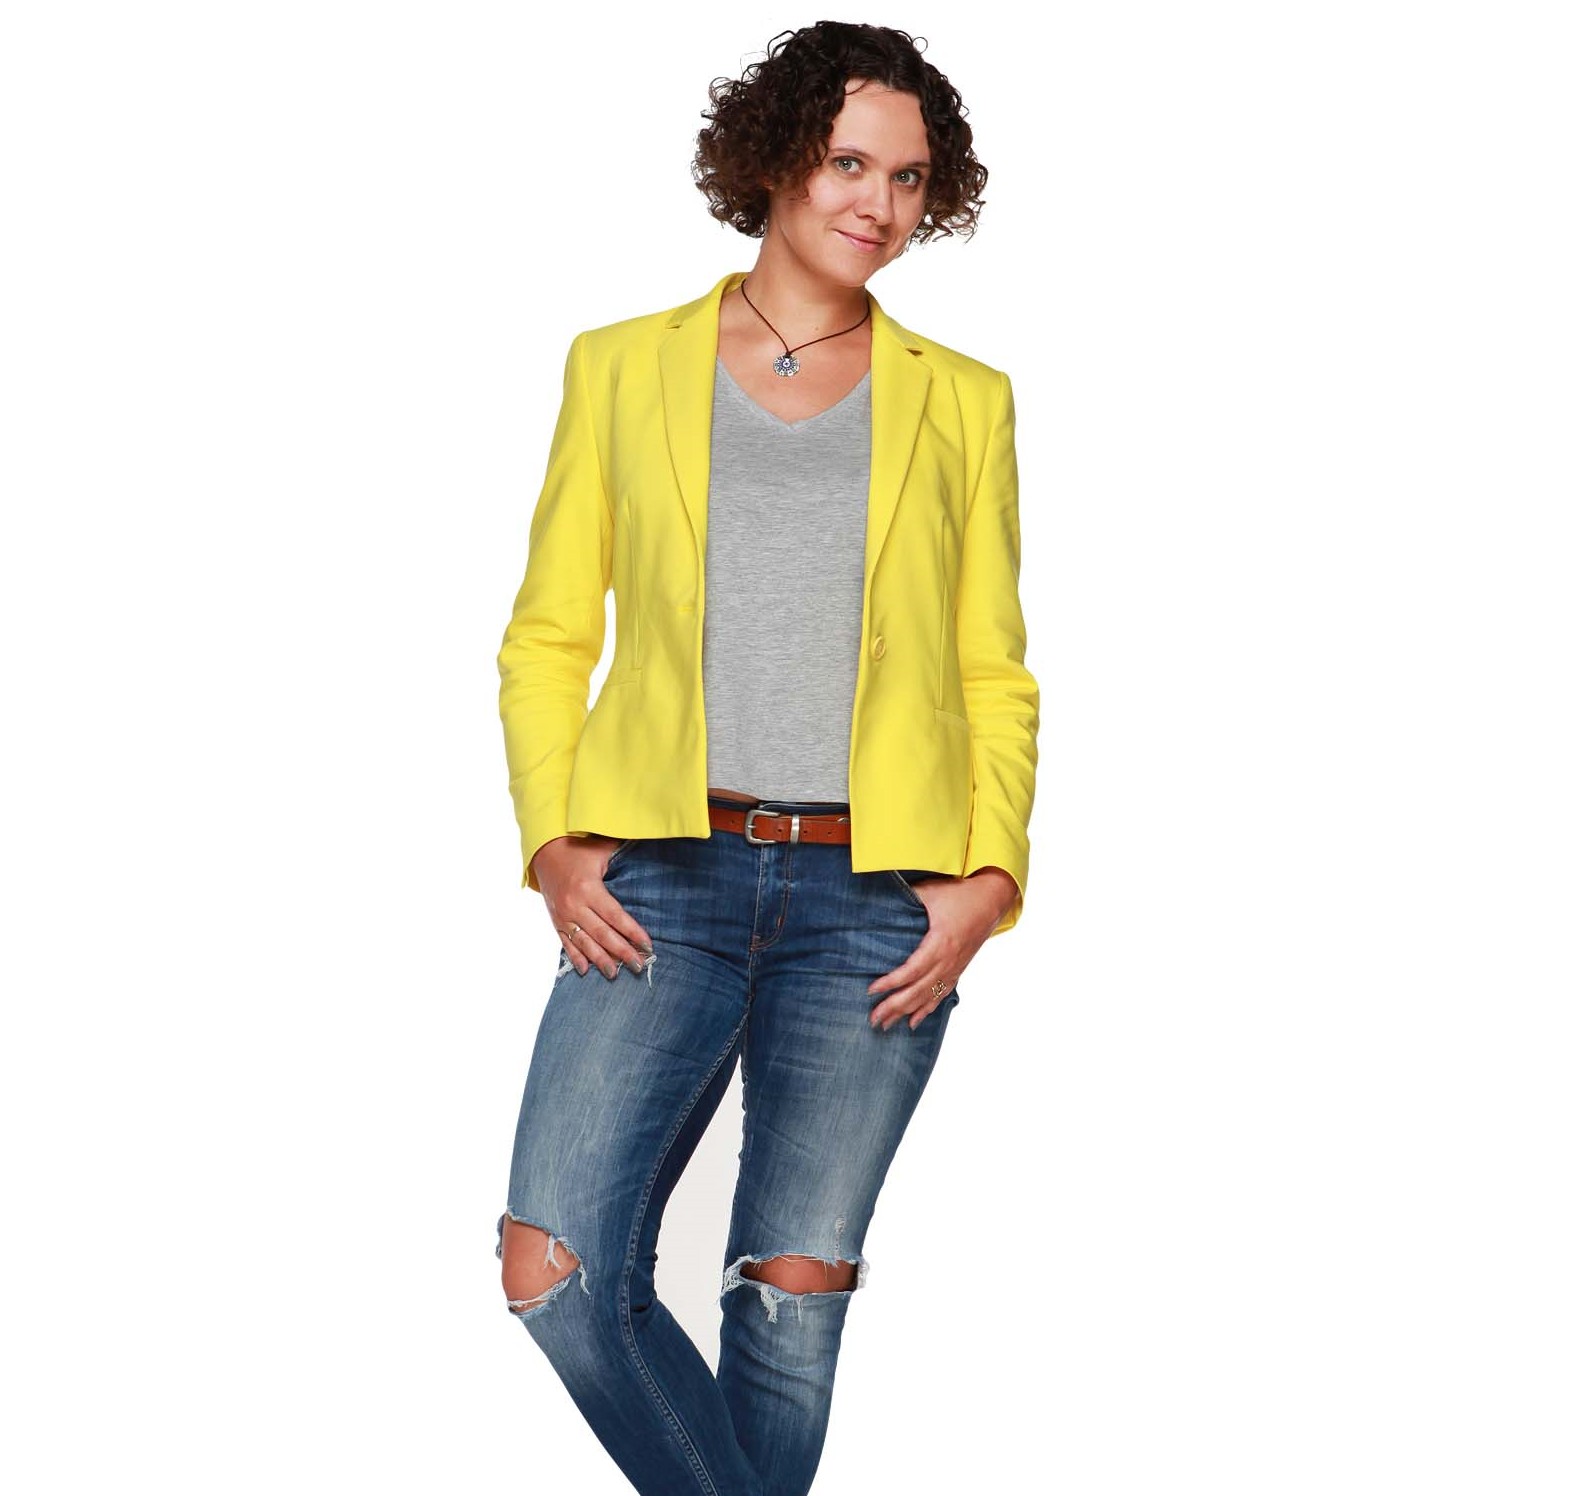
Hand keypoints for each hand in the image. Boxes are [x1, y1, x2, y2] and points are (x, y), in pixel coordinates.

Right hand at [530, 835, 654, 980]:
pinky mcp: (555, 921)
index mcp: (588, 888)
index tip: (648, 945)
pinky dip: (576, 958)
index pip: (615, 916)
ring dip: (600, 960)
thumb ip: (623, 855)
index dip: (632, 932)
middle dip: (622, 951)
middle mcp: (574, 905)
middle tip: (638, 966)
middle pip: (602, 934)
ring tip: (614, 974)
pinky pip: (566, 943)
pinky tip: (586, 971)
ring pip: (584, 943)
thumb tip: (651, 848)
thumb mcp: (600, 849)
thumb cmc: (577, 849)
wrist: (543, 851)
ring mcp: (563, 915)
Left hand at [865, 866, 1016, 1030]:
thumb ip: (906, 897)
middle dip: (894, 1006)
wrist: (992, 900)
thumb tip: (878, 898)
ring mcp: (954, 968)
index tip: (872, 990)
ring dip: (906, 1013)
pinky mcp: (958, 970)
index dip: (891, 983)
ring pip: (928, 997)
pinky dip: (926, 1010)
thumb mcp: (930, 892)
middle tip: (873, 1019)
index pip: (911, 970)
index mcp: (939, 943)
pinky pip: (941, 995)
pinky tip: (913, 1023)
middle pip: (917, 991)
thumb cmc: (959, 894)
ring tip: (886, 1026)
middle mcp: (947, 961)